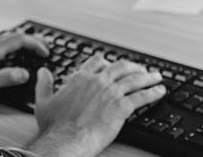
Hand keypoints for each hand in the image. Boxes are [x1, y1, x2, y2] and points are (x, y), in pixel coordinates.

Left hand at [0, 32, 48, 104]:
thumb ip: (4, 78)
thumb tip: (25, 73)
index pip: (18, 40)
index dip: (35, 44)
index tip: (45, 52)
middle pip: (11, 36)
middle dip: (29, 40)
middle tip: (41, 47)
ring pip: (0, 38)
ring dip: (16, 41)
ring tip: (26, 48)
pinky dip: (4, 44)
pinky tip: (0, 52)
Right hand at [28, 55, 165, 156]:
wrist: (66, 139)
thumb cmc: (55, 126)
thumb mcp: (43, 101)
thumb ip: (44, 84)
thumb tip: (43, 72)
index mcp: (80, 78)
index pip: (97, 62)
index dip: (107, 62)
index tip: (112, 64)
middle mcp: (98, 81)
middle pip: (121, 67)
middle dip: (133, 66)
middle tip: (140, 68)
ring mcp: (111, 92)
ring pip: (135, 79)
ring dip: (148, 77)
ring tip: (156, 76)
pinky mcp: (122, 107)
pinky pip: (142, 96)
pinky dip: (153, 92)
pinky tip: (159, 91)